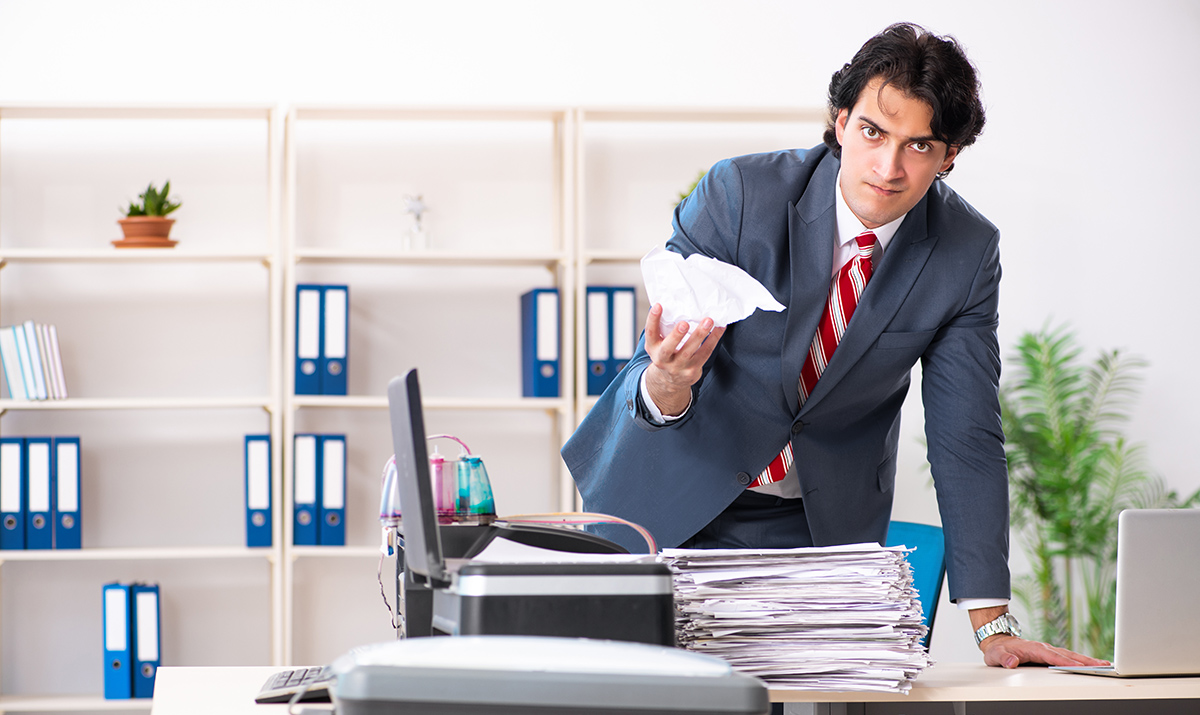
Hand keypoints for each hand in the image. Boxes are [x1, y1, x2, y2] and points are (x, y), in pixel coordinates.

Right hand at [643, 304, 724, 415]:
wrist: (670, 381)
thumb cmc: (666, 354)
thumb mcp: (658, 344)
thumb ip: (662, 328)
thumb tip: (673, 302)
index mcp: (653, 348)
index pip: (650, 333)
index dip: (653, 319)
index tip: (658, 306)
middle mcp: (663, 359)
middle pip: (669, 348)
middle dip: (677, 335)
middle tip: (685, 323)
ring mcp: (678, 366)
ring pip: (690, 351)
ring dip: (700, 335)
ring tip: (708, 321)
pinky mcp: (693, 370)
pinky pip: (705, 353)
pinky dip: (713, 340)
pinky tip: (719, 329)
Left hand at [980, 635, 1110, 668]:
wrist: (998, 640)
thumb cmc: (998, 649)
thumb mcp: (995, 654)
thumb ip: (1004, 658)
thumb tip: (1012, 662)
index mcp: (1033, 648)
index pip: (1052, 656)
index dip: (1065, 662)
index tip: (1079, 666)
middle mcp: (1043, 647)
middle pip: (1067, 654)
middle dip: (1084, 660)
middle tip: (1102, 665)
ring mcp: (1048, 650)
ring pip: (1070, 655)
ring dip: (1086, 660)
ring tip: (1104, 665)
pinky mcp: (1050, 654)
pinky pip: (1068, 657)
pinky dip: (1080, 660)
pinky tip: (1092, 665)